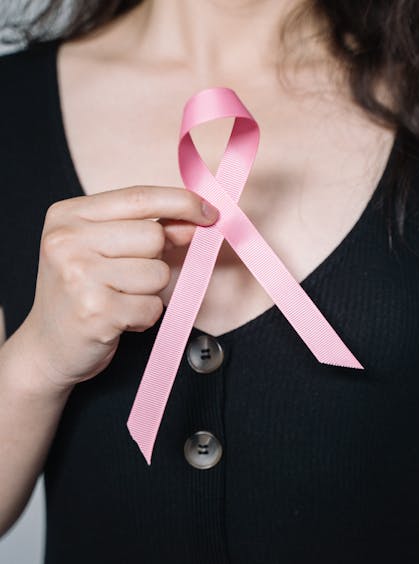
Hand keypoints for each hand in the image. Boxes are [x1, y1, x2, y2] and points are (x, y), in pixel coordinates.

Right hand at [20, 186, 218, 390]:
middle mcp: (67, 241)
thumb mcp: (102, 249)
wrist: (47, 347)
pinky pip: (152, 307)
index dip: (181, 202)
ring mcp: (78, 276)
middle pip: (153, 236)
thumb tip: (193, 220)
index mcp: (68, 215)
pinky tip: (118, 319)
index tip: (209, 212)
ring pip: (158, 273)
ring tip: (118, 300)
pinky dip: (144, 317)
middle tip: (126, 279)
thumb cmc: (80, 293)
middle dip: (154, 261)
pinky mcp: (95, 311)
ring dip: (148, 293)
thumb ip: (144, 229)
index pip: (139, 198)